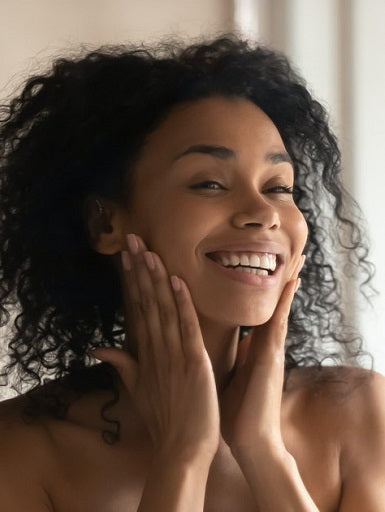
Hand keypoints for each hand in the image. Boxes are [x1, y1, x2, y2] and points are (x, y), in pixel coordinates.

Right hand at [92, 234, 219, 463]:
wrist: (182, 450)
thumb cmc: (164, 418)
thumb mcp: (138, 389)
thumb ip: (122, 364)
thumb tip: (98, 347)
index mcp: (145, 353)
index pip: (136, 309)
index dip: (132, 281)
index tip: (127, 256)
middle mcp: (156, 349)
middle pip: (145, 302)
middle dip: (139, 270)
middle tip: (132, 239)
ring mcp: (173, 355)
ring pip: (163, 310)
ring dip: (156, 279)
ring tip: (148, 251)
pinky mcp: (194, 363)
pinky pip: (187, 328)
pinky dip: (182, 304)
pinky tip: (177, 281)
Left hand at [220, 255, 304, 458]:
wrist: (249, 441)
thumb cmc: (234, 411)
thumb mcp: (226, 376)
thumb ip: (226, 357)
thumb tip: (220, 344)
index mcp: (251, 347)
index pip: (254, 310)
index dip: (258, 287)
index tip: (258, 264)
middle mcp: (263, 343)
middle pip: (270, 303)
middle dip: (277, 277)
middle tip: (290, 251)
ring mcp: (270, 349)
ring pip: (278, 306)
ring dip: (286, 281)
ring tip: (296, 256)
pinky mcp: (272, 357)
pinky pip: (279, 322)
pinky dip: (285, 301)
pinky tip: (291, 282)